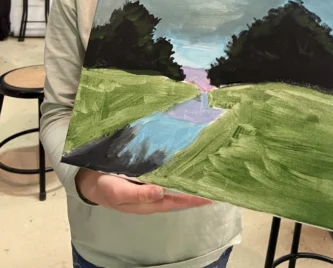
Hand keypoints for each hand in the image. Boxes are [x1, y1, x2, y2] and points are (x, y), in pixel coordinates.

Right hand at [76, 168, 211, 213]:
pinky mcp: (148, 169)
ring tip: (207, 168)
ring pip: (175, 180)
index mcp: (150, 201)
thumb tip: (161, 192)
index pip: (177, 201)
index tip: (211, 194)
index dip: (194, 198)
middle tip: (216, 179)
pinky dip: (177, 165)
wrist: (90, 178)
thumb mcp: (119, 193)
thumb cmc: (105, 188)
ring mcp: (152, 180)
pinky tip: (186, 157)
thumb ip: (139, 195)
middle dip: (197, 187)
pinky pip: (166, 169)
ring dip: (189, 175)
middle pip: (181, 191)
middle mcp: (155, 192)